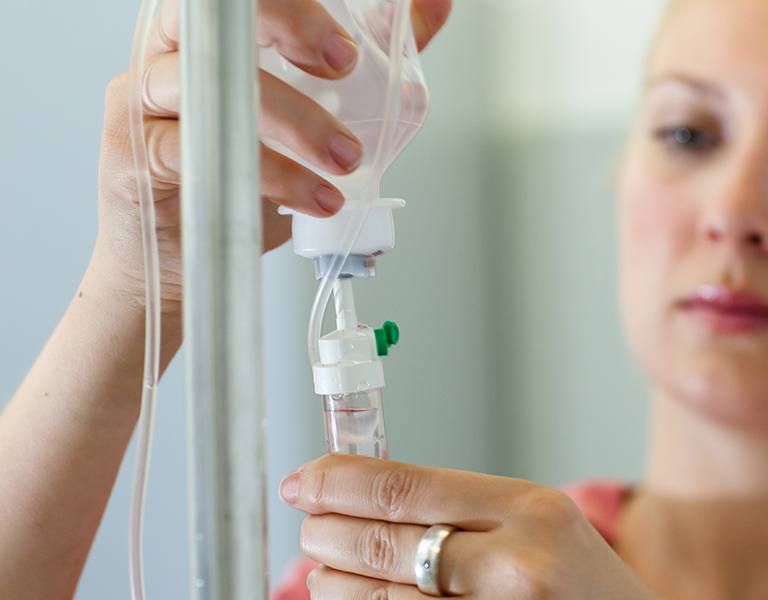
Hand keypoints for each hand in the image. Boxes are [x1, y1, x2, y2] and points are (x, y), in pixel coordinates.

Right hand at [92, 0, 451, 311]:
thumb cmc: (243, 177)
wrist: (184, 260)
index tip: (346, 39)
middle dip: (289, 25)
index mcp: (215, 29)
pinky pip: (197, 149)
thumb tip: (431, 8)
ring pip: (211, 80)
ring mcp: (145, 96)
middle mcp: (173, 49)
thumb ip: (373, 59)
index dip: (292, 3)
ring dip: (294, 120)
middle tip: (343, 65)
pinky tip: (310, 197)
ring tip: (344, 160)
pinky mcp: (135, 153)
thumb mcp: (320, 110)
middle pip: (215, 8)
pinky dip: (270, 176)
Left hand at [281, 455, 656, 598]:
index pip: (404, 486)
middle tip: (309, 526)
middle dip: (327, 533)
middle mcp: (514, 563)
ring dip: (336, 583)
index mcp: (526, 509)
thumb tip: (365, 496)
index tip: (303, 480)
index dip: (338, 482)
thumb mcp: (539, 523)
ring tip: (326, 571)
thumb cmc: (581, 585)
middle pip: (384, 543)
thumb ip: (464, 509)